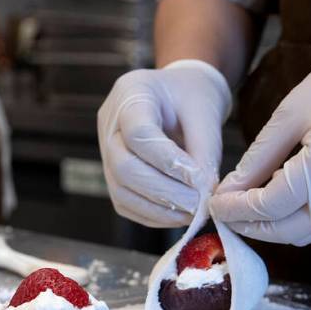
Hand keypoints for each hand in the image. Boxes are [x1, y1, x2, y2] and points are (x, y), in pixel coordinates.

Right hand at [98, 60, 231, 227]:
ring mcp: (105, 152)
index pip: (138, 133)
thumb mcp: (205, 113)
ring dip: (159, 208)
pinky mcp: (112, 175)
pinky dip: (153, 215)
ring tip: (193, 214)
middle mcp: (109, 124)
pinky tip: (179, 216)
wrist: (178, 96)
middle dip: (163, 191)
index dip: (168, 161)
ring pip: (120, 190)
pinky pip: (125, 203)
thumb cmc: (192, 97)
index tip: (199, 177)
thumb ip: (204, 150)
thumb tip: (203, 192)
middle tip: (198, 204)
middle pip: (123, 166)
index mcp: (131, 93)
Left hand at [210, 16, 310, 245]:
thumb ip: (257, 160)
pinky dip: (295, 222)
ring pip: (304, 235)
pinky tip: (278, 202)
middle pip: (286, 231)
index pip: (269, 206)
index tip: (214, 202)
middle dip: (249, 226)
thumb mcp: (288, 116)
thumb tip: (228, 192)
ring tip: (246, 208)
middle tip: (225, 211)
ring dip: (271, 228)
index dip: (236, 209)